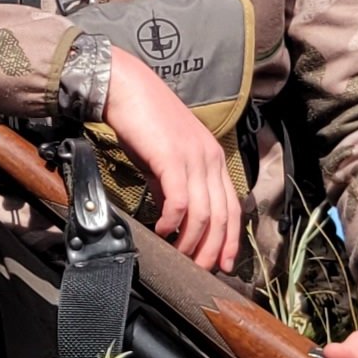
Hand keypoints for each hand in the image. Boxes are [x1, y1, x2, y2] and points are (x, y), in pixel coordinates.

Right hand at [98, 52, 242, 274]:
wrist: (124, 87)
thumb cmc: (142, 122)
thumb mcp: (165, 158)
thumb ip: (172, 186)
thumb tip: (173, 217)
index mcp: (214, 159)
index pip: (233, 207)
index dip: (230, 240)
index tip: (221, 264)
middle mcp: (211, 159)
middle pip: (222, 216)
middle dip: (211, 249)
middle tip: (197, 270)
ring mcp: (194, 157)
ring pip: (204, 214)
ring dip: (190, 241)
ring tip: (177, 256)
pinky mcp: (172, 157)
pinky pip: (180, 200)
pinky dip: (172, 222)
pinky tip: (162, 231)